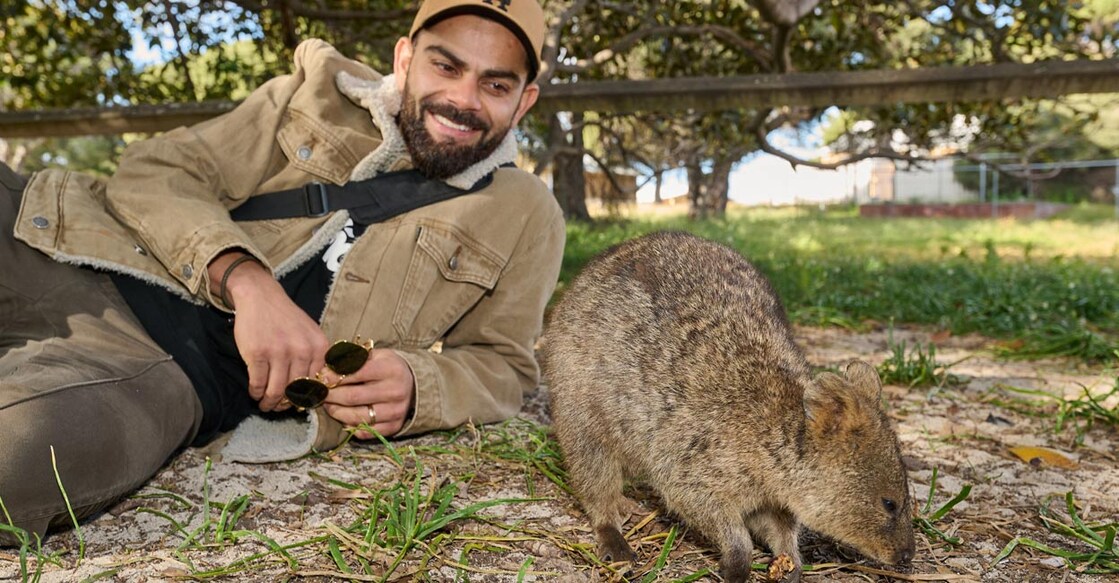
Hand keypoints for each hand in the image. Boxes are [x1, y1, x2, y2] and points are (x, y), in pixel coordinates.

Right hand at [210, 251, 328, 410]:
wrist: (261, 297)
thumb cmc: (286, 318)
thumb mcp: (311, 333)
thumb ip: (316, 358)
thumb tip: (317, 389)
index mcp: (319, 347)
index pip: (317, 383)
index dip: (307, 398)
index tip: (299, 404)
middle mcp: (302, 351)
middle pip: (296, 390)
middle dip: (286, 404)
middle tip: (278, 408)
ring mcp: (279, 353)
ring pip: (276, 391)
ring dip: (270, 403)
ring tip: (266, 405)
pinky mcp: (258, 354)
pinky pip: (258, 383)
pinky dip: (256, 393)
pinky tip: (255, 393)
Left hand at [320, 348, 414, 437]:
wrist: (414, 385)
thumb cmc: (387, 368)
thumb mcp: (375, 356)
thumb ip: (351, 359)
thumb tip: (325, 371)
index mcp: (390, 369)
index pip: (355, 373)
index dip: (333, 376)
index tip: (321, 378)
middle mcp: (395, 391)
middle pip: (352, 397)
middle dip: (331, 396)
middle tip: (320, 394)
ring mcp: (396, 411)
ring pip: (356, 417)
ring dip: (336, 412)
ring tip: (329, 405)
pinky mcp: (394, 426)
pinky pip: (365, 431)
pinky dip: (350, 425)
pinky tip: (345, 416)